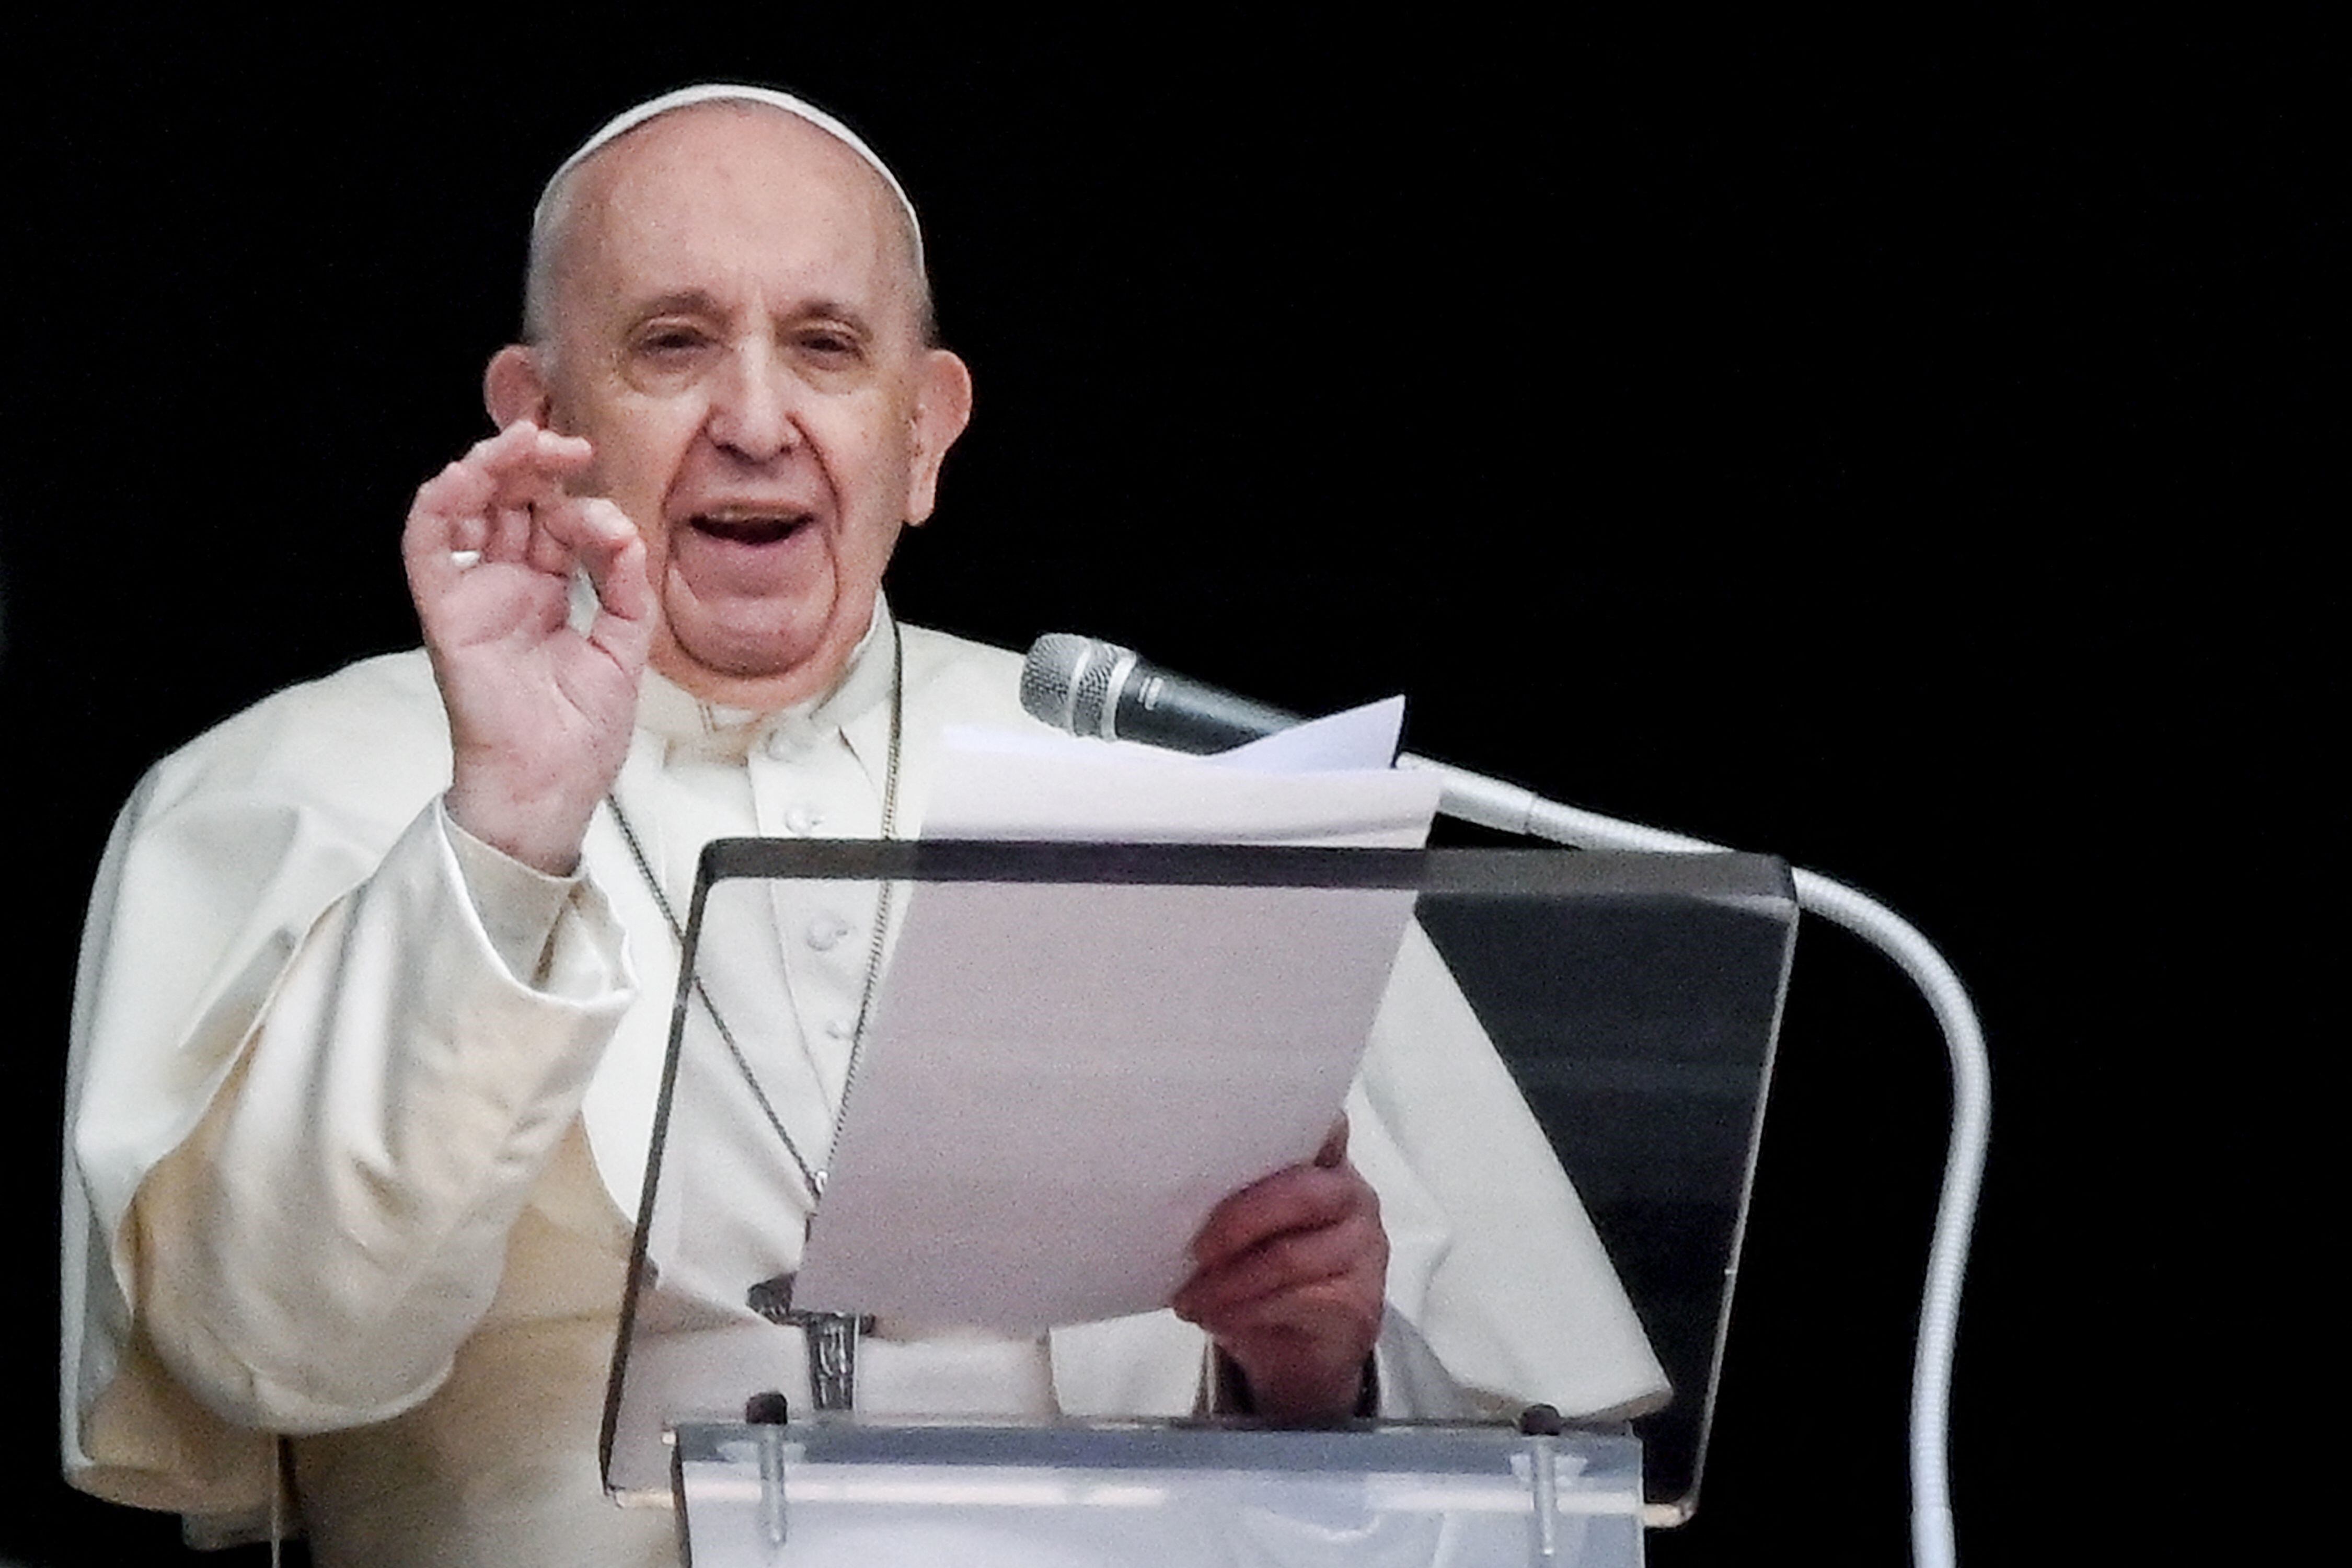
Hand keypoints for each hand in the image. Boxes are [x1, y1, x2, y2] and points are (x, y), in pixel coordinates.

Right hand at [402, 421, 652, 872]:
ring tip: (526, 442)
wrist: (553, 785)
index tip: (610, 515)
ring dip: (489, 468)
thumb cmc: (583, 733)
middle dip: (534, 465)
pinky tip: (465, 476)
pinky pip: (427, 550)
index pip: (553, 523)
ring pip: (466, 512)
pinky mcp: (446, 616)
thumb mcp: (623, 647)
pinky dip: (439, 507)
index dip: (579, 503)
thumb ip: (624, 585)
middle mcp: (507, 587)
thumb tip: (623, 529)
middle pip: (508, 504)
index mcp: (546, 593)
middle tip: (568, 445)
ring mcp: (474, 598)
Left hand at [1171, 1121, 1386, 1423]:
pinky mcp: (1357, 1304)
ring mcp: (1363, 1252)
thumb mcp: (1249, 1230)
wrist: (1308, 1354)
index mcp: (1326, 1165)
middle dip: (1239, 1220)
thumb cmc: (1268, 1276)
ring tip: (1189, 1298)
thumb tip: (1168, 1197)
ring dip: (1228, 1282)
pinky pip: (1291, 1301)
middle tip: (1196, 1249)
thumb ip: (1234, 1198)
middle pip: (1301, 1192)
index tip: (1238, 1132)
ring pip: (1289, 1257)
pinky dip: (1243, 1310)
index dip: (1290, 1124)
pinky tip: (1215, 1315)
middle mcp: (1353, 1198)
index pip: (1325, 1125)